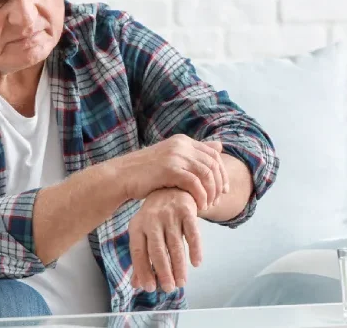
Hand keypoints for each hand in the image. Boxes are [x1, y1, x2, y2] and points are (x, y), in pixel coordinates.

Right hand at [112, 134, 228, 210]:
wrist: (122, 176)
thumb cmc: (146, 172)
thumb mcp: (171, 159)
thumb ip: (193, 155)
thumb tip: (219, 146)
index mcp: (183, 141)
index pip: (213, 154)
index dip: (222, 173)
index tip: (224, 190)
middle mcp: (181, 145)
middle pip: (213, 164)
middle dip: (219, 184)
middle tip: (219, 200)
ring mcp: (175, 156)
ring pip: (206, 174)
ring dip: (211, 192)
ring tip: (208, 205)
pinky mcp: (170, 169)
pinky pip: (194, 183)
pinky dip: (200, 196)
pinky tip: (199, 206)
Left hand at [129, 189, 201, 292]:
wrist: (171, 186)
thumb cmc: (156, 216)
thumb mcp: (144, 232)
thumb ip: (141, 257)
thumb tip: (137, 284)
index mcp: (137, 225)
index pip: (138, 252)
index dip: (143, 270)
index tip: (150, 288)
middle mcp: (151, 219)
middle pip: (157, 250)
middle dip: (163, 271)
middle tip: (169, 288)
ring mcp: (169, 214)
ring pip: (175, 245)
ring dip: (179, 266)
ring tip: (181, 282)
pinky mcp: (186, 210)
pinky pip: (192, 233)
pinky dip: (195, 249)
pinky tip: (196, 263)